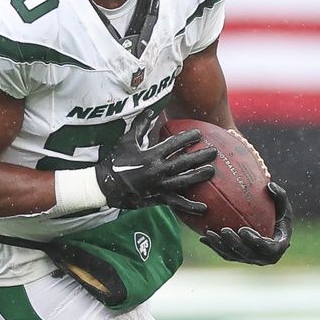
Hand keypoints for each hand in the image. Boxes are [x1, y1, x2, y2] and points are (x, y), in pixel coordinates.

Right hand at [95, 111, 215, 213]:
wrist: (105, 186)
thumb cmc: (116, 161)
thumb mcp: (127, 141)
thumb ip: (140, 126)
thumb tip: (151, 110)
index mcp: (151, 155)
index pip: (174, 144)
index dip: (188, 138)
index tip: (199, 134)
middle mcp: (157, 170)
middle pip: (184, 162)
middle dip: (200, 156)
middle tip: (213, 152)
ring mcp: (159, 186)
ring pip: (184, 181)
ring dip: (199, 176)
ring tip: (212, 171)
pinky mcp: (158, 199)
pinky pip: (177, 203)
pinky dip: (190, 206)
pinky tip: (204, 208)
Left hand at [200, 182, 291, 265]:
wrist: (273, 229)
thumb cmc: (279, 216)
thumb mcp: (284, 206)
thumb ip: (280, 196)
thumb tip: (270, 185)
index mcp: (277, 247)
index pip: (267, 248)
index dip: (255, 241)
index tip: (243, 230)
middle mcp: (264, 258)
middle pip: (247, 254)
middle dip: (234, 244)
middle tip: (224, 230)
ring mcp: (250, 260)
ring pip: (233, 256)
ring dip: (220, 246)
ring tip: (209, 233)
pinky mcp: (239, 259)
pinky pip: (225, 254)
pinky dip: (215, 246)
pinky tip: (204, 237)